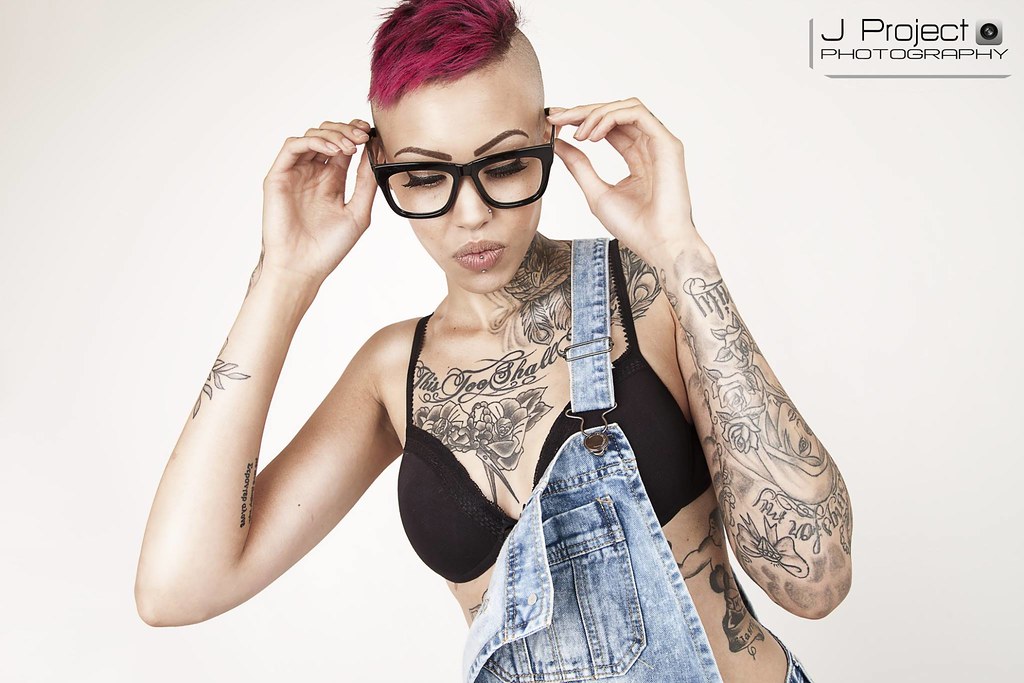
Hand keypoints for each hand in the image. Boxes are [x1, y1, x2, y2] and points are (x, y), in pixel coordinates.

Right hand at [258, 118, 376, 287]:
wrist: (303, 267)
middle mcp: (313, 174)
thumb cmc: (329, 247)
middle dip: (347, 130)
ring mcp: (295, 173)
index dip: (356, 135)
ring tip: (350, 145)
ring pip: (312, 136)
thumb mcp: (358, 211)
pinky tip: (332, 149)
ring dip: (333, 134)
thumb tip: (377, 153)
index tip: (371, 133)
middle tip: (362, 136)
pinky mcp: (279, 176)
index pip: (344, 147)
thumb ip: (366, 182)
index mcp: (331, 181)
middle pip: (328, 136)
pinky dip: (314, 141)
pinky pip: (293, 146)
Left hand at [546, 98, 706, 264]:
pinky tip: (592, 136)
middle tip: (557, 118)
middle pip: (615, 113)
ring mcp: (659, 143)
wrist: (657, 243)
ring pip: (626, 107)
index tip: (554, 121)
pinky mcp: (667, 143)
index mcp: (636, 158)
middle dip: (582, 112)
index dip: (581, 119)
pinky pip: (637, 114)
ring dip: (596, 114)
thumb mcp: (595, 191)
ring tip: (577, 134)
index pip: (608, 127)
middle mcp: (649, 147)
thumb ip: (578, 165)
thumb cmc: (634, 226)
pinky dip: (610, 118)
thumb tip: (558, 143)